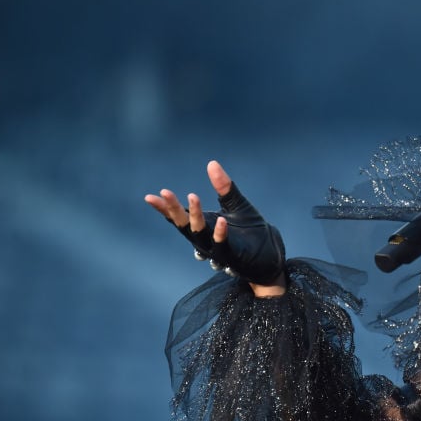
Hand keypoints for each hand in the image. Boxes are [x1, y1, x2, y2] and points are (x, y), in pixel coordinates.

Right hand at [145, 161, 286, 294]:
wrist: (270, 254)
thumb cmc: (251, 230)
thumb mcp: (236, 203)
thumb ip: (224, 186)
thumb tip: (211, 163)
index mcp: (203, 225)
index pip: (180, 217)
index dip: (165, 208)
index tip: (150, 197)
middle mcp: (205, 239)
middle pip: (184, 225)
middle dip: (174, 209)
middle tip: (164, 192)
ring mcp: (216, 250)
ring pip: (200, 235)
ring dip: (195, 217)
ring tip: (192, 196)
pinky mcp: (232, 257)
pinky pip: (223, 246)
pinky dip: (220, 234)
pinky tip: (221, 220)